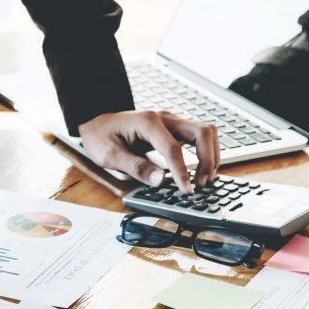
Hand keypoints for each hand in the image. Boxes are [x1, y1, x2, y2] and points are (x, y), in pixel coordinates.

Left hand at [77, 110, 219, 194]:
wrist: (96, 121)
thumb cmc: (100, 136)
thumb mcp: (109, 155)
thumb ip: (135, 167)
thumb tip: (161, 180)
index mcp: (147, 122)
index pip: (173, 148)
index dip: (182, 172)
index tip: (188, 190)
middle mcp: (164, 117)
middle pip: (202, 132)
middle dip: (207, 159)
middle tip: (201, 184)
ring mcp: (171, 121)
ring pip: (205, 131)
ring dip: (211, 154)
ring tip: (205, 179)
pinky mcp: (174, 128)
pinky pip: (199, 136)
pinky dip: (206, 152)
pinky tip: (201, 169)